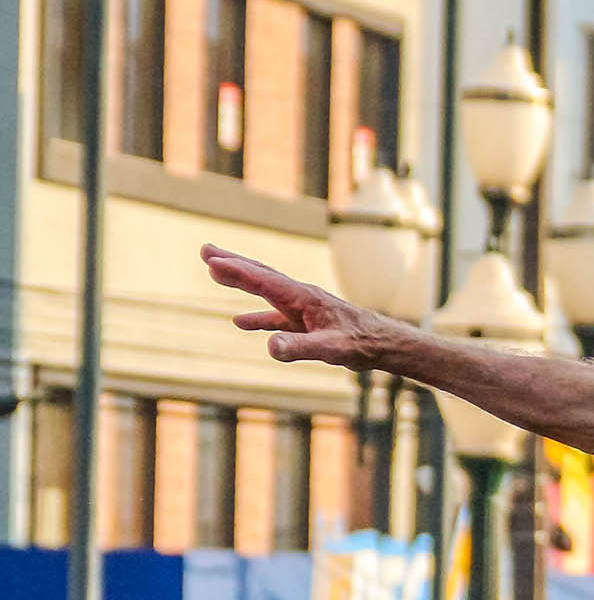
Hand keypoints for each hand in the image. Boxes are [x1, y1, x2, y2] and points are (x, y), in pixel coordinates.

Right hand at [200, 244, 389, 370]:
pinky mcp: (306, 323)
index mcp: (303, 298)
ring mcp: (302, 309)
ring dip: (240, 281)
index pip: (263, 280)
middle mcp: (300, 297)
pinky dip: (256, 316)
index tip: (211, 260)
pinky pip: (275, 316)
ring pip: (265, 291)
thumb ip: (300, 347)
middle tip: (204, 250)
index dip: (236, 270)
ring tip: (214, 272)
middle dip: (232, 263)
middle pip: (260, 275)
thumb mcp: (330, 349)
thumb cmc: (360, 344)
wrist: (383, 345)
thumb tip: (270, 347)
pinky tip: (239, 321)